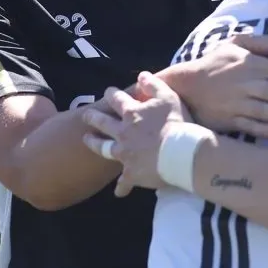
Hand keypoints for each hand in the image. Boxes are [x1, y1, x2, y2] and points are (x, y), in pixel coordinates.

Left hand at [82, 72, 188, 197]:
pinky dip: (122, 187)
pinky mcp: (132, 174)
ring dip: (95, 144)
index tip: (107, 91)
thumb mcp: (169, 97)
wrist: (181, 153)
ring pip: (104, 149)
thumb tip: (141, 75)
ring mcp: (125, 154)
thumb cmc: (177, 122)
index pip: (117, 100)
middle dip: (93, 118)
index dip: (111, 94)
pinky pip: (124, 182)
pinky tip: (119, 192)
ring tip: (87, 141)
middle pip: (103, 124)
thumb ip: (154, 85)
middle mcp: (123, 133)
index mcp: (132, 114)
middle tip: (86, 115)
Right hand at [163, 34, 267, 139]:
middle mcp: (247, 84)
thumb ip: (267, 43)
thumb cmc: (216, 62)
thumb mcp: (237, 43)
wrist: (184, 85)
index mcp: (252, 64)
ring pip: (266, 111)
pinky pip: (251, 127)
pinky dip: (266, 130)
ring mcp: (238, 104)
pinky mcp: (229, 120)